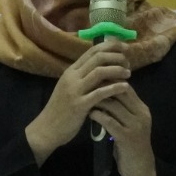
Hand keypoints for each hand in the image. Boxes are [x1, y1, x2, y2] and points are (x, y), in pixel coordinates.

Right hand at [25, 40, 129, 164]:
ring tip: (128, 73)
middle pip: (98, 57)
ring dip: (117, 70)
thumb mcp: (70, 87)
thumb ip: (83, 76)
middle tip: (128, 62)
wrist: (47, 128)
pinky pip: (100, 93)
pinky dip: (114, 88)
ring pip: (99, 72)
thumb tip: (103, 66)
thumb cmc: (61, 109)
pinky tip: (125, 87)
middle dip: (117, 56)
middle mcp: (72, 76)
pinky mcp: (79, 105)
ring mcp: (75, 90)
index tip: (125, 48)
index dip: (111, 46)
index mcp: (71, 71)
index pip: (93, 50)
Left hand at [91, 85, 155, 175]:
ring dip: (98, 100)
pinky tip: (90, 113)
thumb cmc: (131, 144)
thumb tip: (106, 91)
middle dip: (103, 87)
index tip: (95, 77)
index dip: (111, 80)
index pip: (127, 88)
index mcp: (142, 109)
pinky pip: (111, 122)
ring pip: (115, 106)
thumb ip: (122, 109)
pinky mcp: (127, 138)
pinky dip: (99, 116)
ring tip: (85, 97)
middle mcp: (141, 115)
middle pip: (121, 93)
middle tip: (87, 84)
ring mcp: (135, 126)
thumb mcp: (129, 123)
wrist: (140, 168)